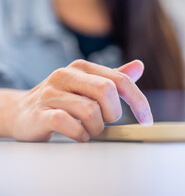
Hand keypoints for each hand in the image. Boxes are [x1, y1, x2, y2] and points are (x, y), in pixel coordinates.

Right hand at [8, 59, 152, 141]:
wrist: (20, 112)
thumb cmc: (61, 99)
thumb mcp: (88, 85)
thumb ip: (114, 77)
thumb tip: (139, 66)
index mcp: (83, 67)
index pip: (121, 80)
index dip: (138, 101)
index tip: (146, 120)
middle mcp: (67, 75)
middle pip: (107, 91)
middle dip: (113, 114)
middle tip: (105, 122)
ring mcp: (51, 93)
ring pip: (90, 111)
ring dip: (96, 128)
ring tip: (88, 130)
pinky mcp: (40, 113)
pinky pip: (70, 124)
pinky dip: (80, 135)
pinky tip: (78, 135)